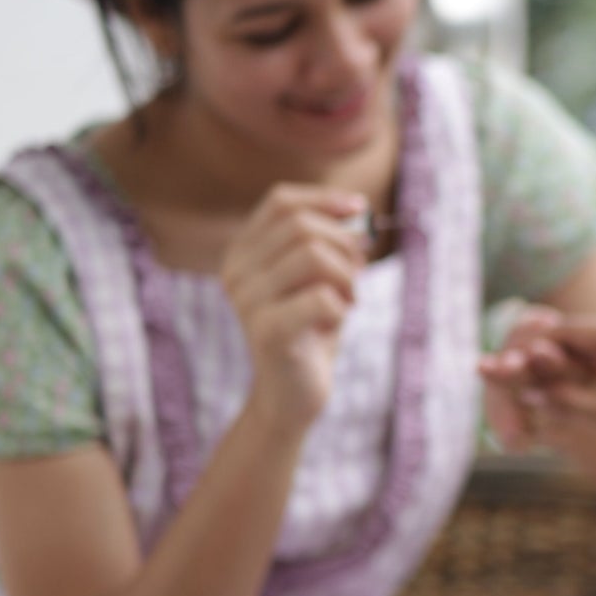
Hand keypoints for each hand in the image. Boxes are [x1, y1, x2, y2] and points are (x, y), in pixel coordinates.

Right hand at [222, 184, 367, 432]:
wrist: (291, 396)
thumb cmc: (310, 330)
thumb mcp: (319, 277)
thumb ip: (330, 241)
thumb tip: (357, 210)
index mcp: (242, 253)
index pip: (280, 202)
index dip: (323, 199)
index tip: (359, 209)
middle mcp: (236, 272)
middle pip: (300, 226)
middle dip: (343, 244)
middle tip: (356, 274)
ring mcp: (247, 301)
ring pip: (313, 255)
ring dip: (346, 275)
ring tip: (349, 299)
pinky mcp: (267, 331)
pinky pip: (322, 297)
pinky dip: (343, 305)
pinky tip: (337, 322)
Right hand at [482, 311, 595, 501]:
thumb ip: (569, 403)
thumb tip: (528, 394)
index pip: (568, 331)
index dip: (534, 349)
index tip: (506, 365)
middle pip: (579, 336)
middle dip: (549, 358)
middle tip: (518, 378)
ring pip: (595, 349)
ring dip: (570, 367)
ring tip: (542, 389)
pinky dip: (592, 375)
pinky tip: (577, 394)